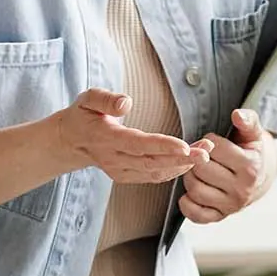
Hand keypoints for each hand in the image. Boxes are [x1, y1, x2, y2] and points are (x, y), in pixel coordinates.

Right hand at [51, 88, 210, 185]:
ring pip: (155, 171)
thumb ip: (106, 99)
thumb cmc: (82, 115)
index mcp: (106, 138)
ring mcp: (120, 170)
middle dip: (182, 159)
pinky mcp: (126, 175)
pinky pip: (153, 176)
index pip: (137, 144)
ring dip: (182, 165)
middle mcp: (114, 158)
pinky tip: (190, 161)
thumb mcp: (87, 99)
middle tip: (206, 152)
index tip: (185, 146)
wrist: (70, 141)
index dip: (162, 146)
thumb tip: (127, 102)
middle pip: (152, 162)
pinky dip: (174, 170)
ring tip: (205, 152)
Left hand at [177, 109, 275, 223]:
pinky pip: (195, 214)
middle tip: (201, 156)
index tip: (214, 143)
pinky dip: (187, 203)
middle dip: (196, 158)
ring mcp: (231, 206)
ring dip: (189, 176)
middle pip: (201, 169)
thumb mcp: (254, 133)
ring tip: (197, 170)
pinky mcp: (219, 217)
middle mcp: (242, 189)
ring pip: (195, 189)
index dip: (209, 141)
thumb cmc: (251, 151)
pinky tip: (191, 191)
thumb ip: (248, 120)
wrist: (260, 178)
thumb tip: (237, 115)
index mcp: (250, 167)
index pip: (214, 148)